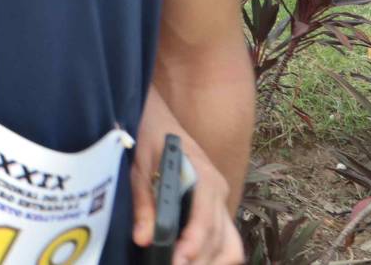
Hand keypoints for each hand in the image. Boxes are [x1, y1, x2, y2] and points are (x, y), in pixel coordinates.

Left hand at [129, 125, 242, 264]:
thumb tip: (143, 239)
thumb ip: (144, 204)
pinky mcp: (216, 210)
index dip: (194, 243)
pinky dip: (216, 257)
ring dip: (212, 262)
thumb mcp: (140, 168)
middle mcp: (219, 193)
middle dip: (201, 260)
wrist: (160, 121)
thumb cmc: (150, 141)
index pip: (205, 218)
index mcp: (205, 178)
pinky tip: (196, 261)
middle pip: (220, 238)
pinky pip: (226, 240)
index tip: (178, 260)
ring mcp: (221, 202)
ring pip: (230, 245)